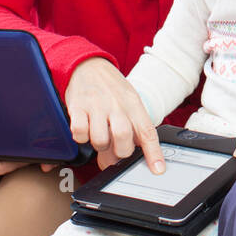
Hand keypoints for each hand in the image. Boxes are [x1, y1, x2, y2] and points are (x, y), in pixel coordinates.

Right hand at [65, 57, 165, 172]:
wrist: (88, 65)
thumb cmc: (111, 89)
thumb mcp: (128, 102)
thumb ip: (130, 129)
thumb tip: (123, 158)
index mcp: (134, 105)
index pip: (147, 132)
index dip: (153, 153)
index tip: (157, 170)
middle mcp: (117, 105)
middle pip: (123, 139)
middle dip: (119, 152)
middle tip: (114, 149)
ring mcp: (97, 106)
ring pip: (100, 140)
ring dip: (99, 144)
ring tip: (99, 134)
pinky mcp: (78, 107)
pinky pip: (79, 133)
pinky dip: (81, 137)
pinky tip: (84, 127)